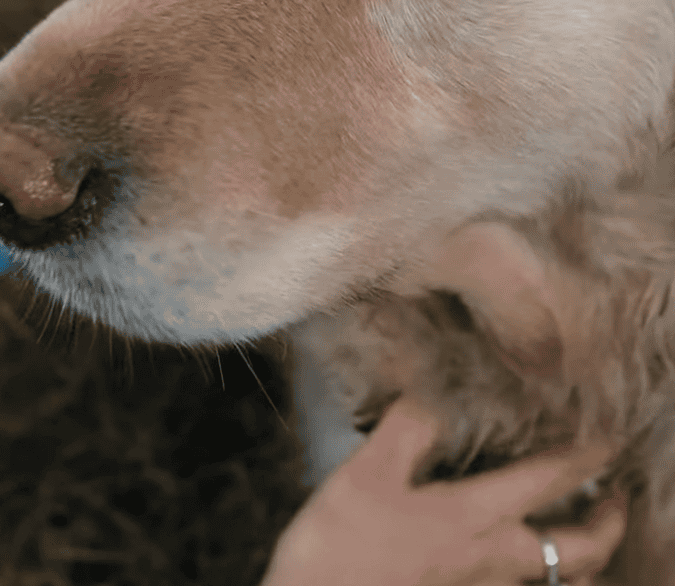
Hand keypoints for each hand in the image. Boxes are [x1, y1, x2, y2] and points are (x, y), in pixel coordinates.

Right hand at [262, 398, 625, 585]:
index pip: (551, 480)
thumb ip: (407, 426)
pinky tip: (524, 570)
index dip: (587, 455)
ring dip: (586, 563)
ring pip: (560, 584)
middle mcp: (493, 562)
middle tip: (617, 499)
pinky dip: (545, 584)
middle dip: (609, 523)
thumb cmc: (342, 551)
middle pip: (580, 551)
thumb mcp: (367, 472)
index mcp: (474, 517)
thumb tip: (433, 393)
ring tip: (587, 542)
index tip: (610, 438)